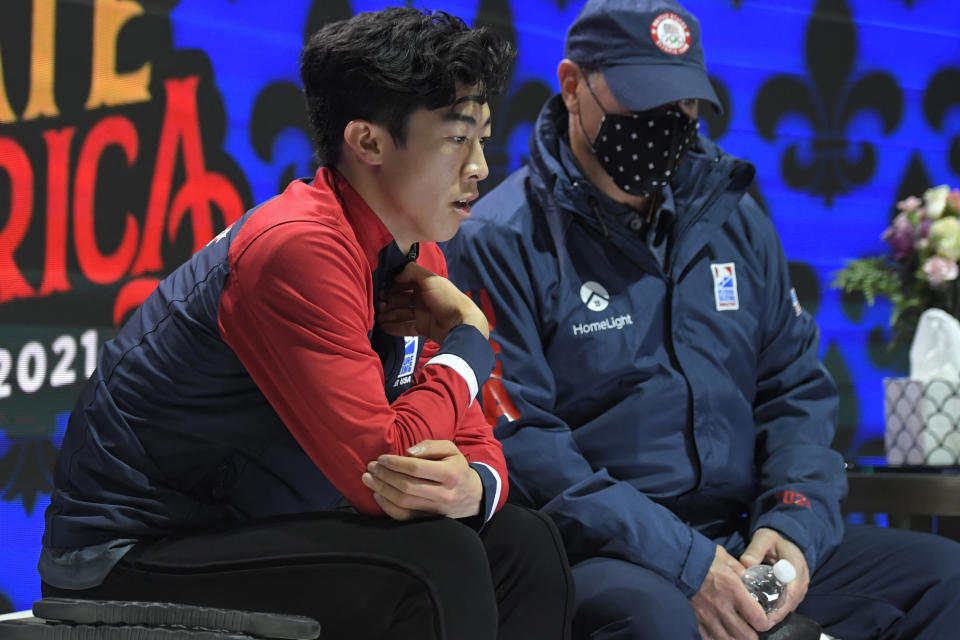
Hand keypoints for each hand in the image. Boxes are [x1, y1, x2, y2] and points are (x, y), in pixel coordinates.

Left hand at [360, 439, 482, 519]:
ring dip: (381, 490)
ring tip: (368, 479)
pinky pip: (404, 516)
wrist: (471, 495)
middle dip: (385, 476)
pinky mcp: (429, 520)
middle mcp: (444, 494)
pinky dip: (387, 506)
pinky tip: (377, 494)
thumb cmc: (455, 467)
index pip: (416, 468)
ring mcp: (436, 510)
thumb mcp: (450, 449)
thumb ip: (429, 446)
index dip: (396, 463)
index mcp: (450, 473)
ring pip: (403, 502)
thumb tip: (407, 452)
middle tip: (371, 467)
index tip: (381, 458)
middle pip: (407, 486)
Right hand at [377, 262, 488, 342]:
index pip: (404, 282)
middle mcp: (423, 298)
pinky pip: (406, 327)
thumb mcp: (429, 278)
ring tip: (378, 318)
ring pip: (401, 313)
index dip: (392, 285)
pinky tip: (384, 327)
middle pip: (401, 299)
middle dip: (388, 302)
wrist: (459, 324)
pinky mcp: (422, 328)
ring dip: (389, 315)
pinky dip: (395, 327)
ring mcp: (422, 314)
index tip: (382, 290)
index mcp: (425, 284)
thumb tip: (395, 275)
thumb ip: (411, 271)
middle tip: (378, 306)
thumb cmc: (445, 298)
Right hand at [691, 545, 769, 639]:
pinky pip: (708, 638)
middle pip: (745, 636)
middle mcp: (722, 607)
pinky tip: (719, 634)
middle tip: (751, 630)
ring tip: (737, 635)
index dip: (764, 623)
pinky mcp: (694, 619)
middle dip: (752, 636)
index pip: (758, 618)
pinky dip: (716, 638)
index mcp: (733, 590)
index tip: (763, 621)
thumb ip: (739, 570)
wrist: (674, 561)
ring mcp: (707, 616)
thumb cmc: (700, 557)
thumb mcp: (724, 558)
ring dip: (735, 639)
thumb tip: (748, 576)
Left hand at [740, 528, 809, 626]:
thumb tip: (746, 563)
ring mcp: (800, 584)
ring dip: (780, 613)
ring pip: (791, 603)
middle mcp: (802, 578)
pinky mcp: (796, 588)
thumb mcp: (763, 538)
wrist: (784, 538)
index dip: (782, 607)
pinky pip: (789, 601)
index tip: (770, 617)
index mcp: (796, 566)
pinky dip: (780, 609)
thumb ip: (755, 549)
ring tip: (764, 622)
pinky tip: (767, 614)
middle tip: (763, 624)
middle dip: (779, 614)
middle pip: (792, 601)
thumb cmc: (772, 539)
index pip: (792, 591)